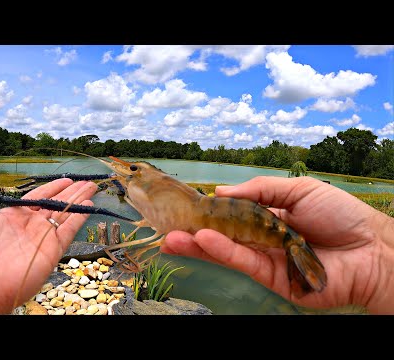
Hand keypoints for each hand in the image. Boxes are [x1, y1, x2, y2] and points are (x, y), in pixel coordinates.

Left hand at [0, 165, 96, 313]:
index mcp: (12, 217)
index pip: (38, 197)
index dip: (53, 187)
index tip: (66, 179)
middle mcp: (29, 226)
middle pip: (55, 204)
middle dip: (72, 192)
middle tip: (86, 182)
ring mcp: (41, 238)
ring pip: (65, 214)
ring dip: (79, 201)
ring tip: (91, 188)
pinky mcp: (50, 250)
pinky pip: (68, 231)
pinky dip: (79, 218)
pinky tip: (89, 206)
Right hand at [161, 176, 393, 313]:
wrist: (374, 249)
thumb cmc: (341, 214)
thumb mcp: (297, 189)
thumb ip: (258, 190)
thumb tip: (221, 191)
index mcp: (270, 217)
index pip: (234, 214)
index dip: (212, 212)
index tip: (189, 207)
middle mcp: (263, 239)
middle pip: (224, 236)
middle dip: (196, 233)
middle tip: (168, 229)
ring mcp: (266, 260)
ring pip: (228, 252)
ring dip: (200, 245)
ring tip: (173, 238)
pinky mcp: (272, 279)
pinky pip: (243, 262)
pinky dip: (223, 251)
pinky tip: (203, 241)